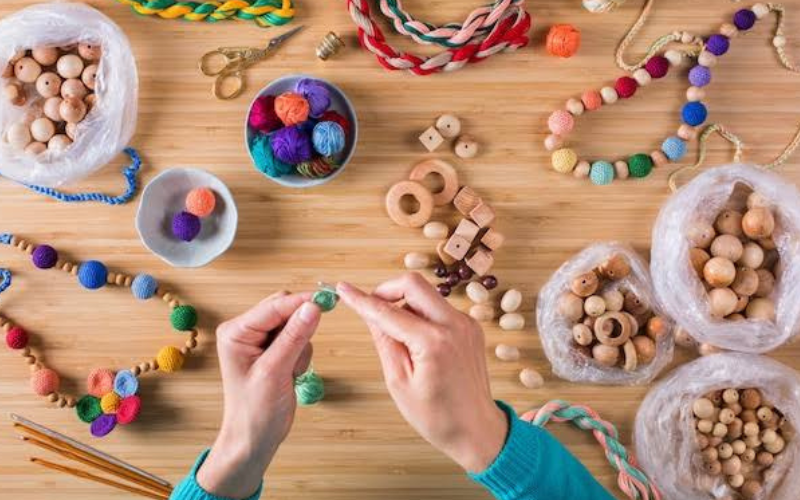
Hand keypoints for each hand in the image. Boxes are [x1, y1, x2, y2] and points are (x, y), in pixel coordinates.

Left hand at [197, 291, 321, 498]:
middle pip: (285, 309)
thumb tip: (313, 307)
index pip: (275, 306)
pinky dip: (302, 355)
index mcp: (237, 332)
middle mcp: (247, 332)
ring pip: (295, 324)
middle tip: (300, 353)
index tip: (327, 300)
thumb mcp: (275, 372)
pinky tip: (291, 374)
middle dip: (299, 329)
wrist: (254, 438)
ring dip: (301, 346)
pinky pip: (299, 339)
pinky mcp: (275, 351)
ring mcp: (261, 341)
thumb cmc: (254, 411)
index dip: (301, 302)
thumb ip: (294, 337)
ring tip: (289, 371)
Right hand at [337, 274, 507, 473]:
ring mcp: (466, 323)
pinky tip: (415, 341)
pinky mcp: (471, 326)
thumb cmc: (437, 416)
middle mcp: (454, 325)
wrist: (476, 428)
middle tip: (372, 307)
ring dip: (405, 303)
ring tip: (396, 335)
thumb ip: (384, 341)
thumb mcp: (399, 382)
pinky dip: (421, 314)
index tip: (343, 289)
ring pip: (426, 293)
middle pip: (413, 283)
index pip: (388, 311)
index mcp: (433, 342)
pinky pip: (439, 308)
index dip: (361, 300)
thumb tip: (370, 313)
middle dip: (387, 289)